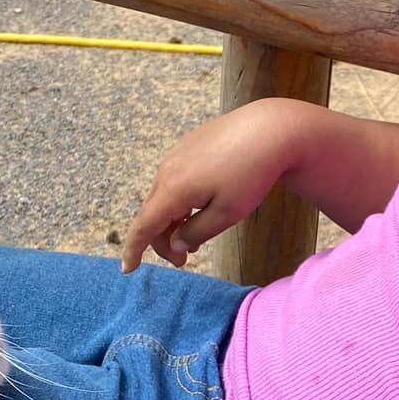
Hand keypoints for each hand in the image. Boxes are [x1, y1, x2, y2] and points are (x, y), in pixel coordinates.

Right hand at [120, 99, 310, 270]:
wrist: (270, 130)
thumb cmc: (251, 174)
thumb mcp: (227, 213)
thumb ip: (196, 232)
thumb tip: (175, 243)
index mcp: (173, 189)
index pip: (144, 226)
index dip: (134, 249)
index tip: (128, 269)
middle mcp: (167, 170)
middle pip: (153, 214)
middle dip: (163, 241)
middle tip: (184, 260)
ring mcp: (176, 155)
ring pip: (164, 196)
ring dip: (172, 221)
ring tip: (194, 236)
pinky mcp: (188, 146)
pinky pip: (174, 180)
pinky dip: (179, 201)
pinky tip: (200, 207)